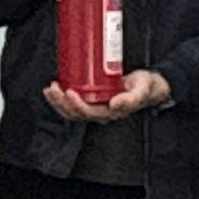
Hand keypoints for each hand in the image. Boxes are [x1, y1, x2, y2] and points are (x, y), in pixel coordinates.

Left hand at [47, 67, 170, 122]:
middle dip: (61, 103)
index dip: (76, 105)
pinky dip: (63, 96)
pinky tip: (56, 86)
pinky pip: (74, 101)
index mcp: (109, 113)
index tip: (69, 91)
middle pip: (75, 113)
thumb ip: (131, 99)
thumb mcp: (141, 90)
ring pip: (71, 109)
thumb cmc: (145, 88)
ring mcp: (95, 105)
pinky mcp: (93, 97)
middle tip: (53, 88)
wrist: (149, 85)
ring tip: (50, 89)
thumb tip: (114, 105)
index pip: (88, 113)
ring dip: (58, 101)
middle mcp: (100, 112)